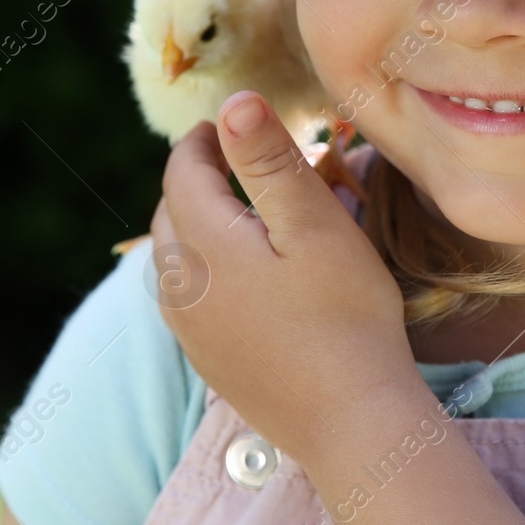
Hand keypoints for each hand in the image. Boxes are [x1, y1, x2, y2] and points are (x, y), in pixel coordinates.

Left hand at [150, 90, 416, 464]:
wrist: (351, 421)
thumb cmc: (345, 315)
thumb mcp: (313, 225)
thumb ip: (268, 160)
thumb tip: (233, 102)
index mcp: (202, 244)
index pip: (182, 171)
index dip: (204, 140)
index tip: (233, 122)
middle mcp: (180, 286)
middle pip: (172, 211)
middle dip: (201, 178)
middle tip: (245, 159)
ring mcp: (189, 330)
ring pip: (176, 256)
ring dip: (200, 223)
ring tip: (245, 210)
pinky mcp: (207, 360)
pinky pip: (189, 296)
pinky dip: (207, 267)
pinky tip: (244, 272)